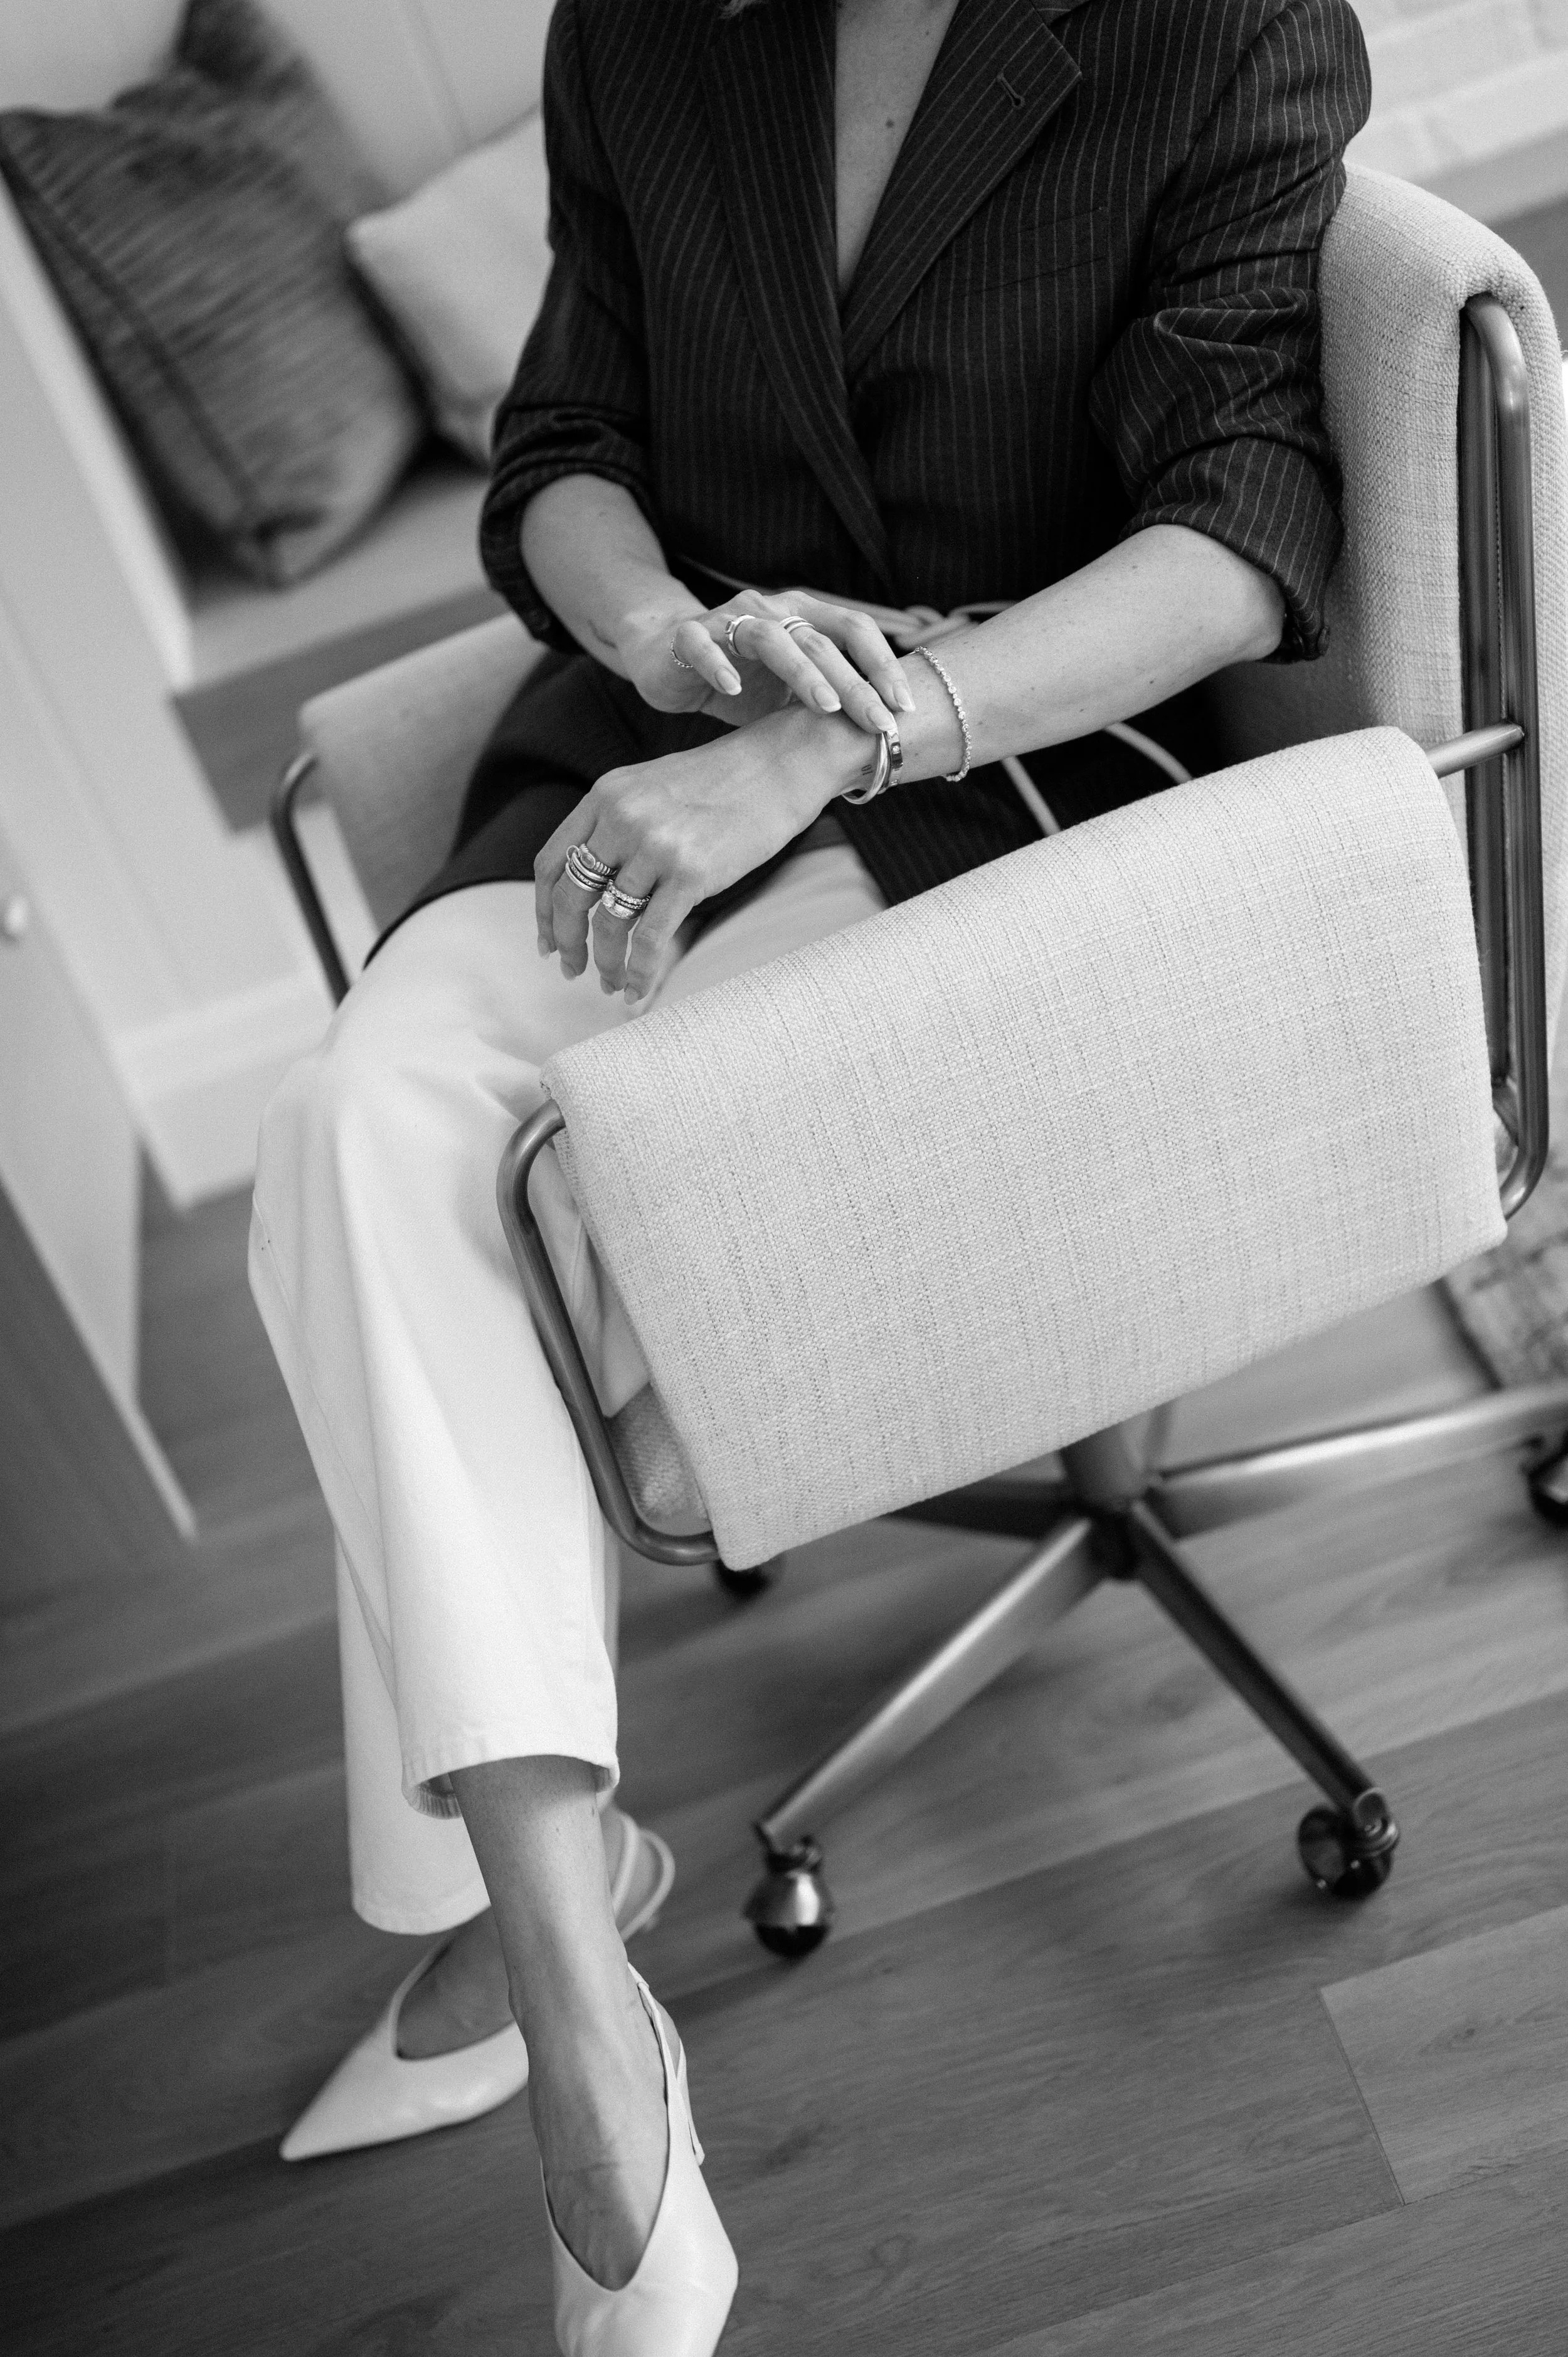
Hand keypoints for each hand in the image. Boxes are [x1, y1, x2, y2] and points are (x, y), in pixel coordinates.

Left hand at [536, 704, 873, 1000]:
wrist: (780, 764)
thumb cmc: (722, 783)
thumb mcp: (652, 788)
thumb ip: (617, 824)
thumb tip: (591, 883)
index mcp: (605, 795)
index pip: (552, 862)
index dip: (544, 910)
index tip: (548, 941)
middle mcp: (622, 817)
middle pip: (572, 897)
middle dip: (567, 943)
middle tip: (571, 970)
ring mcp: (656, 845)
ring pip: (610, 923)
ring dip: (605, 963)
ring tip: (610, 985)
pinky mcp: (691, 872)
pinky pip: (651, 938)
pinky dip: (639, 972)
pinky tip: (636, 992)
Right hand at [618, 588, 914, 737]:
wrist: (668, 659)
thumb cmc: (742, 680)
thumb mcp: (790, 696)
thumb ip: (828, 708)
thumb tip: (883, 748)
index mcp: (805, 617)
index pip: (855, 629)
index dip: (883, 665)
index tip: (904, 708)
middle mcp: (772, 610)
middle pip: (820, 641)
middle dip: (854, 684)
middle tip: (878, 723)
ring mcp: (729, 619)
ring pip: (770, 638)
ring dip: (801, 671)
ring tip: (825, 706)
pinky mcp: (688, 634)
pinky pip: (704, 644)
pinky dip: (718, 664)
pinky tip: (731, 690)